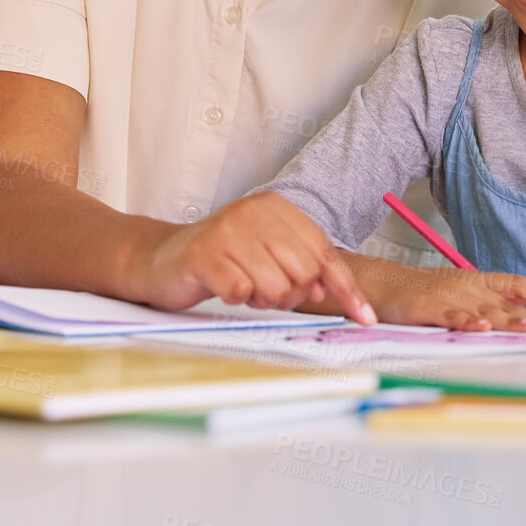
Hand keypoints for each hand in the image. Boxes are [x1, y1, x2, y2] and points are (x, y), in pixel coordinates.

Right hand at [143, 192, 375, 324]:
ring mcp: (227, 230)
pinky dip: (235, 300)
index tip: (365, 319)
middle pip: (303, 274)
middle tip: (263, 289)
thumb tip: (330, 290)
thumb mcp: (267, 253)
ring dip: (260, 299)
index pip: (325, 252)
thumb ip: (301, 266)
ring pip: (275, 287)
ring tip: (241, 284)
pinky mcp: (204, 254)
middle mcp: (253, 211)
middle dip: (289, 295)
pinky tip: (221, 286)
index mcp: (275, 206)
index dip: (346, 289)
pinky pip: (241, 294)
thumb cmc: (221, 259)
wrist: (160, 259)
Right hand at [360, 262, 525, 332]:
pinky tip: (482, 329)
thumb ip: (490, 299)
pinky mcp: (431, 308)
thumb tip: (524, 308)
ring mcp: (451, 297)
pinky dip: (469, 323)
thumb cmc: (425, 291)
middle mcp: (470, 287)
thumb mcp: (463, 290)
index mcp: (479, 281)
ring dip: (510, 320)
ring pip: (486, 310)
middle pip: (507, 302)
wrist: (385, 284)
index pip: (517, 286)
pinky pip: (453, 316)